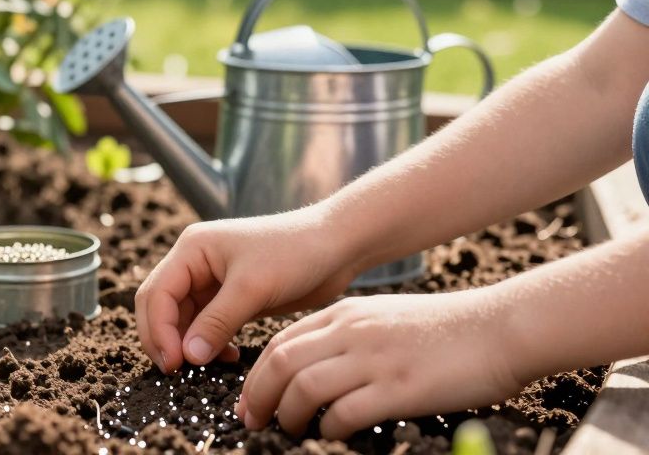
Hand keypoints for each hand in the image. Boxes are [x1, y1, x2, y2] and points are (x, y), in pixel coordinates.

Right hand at [135, 206, 357, 372]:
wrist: (336, 246)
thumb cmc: (294, 254)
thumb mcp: (252, 287)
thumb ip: (216, 322)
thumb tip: (187, 357)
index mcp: (192, 249)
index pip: (157, 293)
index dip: (159, 330)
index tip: (174, 363)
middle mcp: (195, 262)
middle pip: (160, 305)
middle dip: (165, 339)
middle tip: (177, 372)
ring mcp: (212, 279)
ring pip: (183, 318)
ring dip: (188, 344)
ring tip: (205, 367)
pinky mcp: (231, 296)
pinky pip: (206, 325)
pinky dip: (210, 344)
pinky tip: (229, 358)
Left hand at [236, 289, 525, 439]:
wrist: (499, 326)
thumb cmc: (445, 329)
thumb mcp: (383, 317)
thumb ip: (348, 335)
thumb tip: (315, 366)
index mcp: (345, 314)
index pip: (282, 341)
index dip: (257, 373)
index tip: (250, 398)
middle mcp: (352, 332)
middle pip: (281, 362)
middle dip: (258, 395)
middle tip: (253, 420)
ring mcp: (375, 358)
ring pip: (304, 386)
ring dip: (287, 414)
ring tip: (288, 431)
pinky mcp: (399, 387)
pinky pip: (345, 411)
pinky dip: (328, 427)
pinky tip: (330, 434)